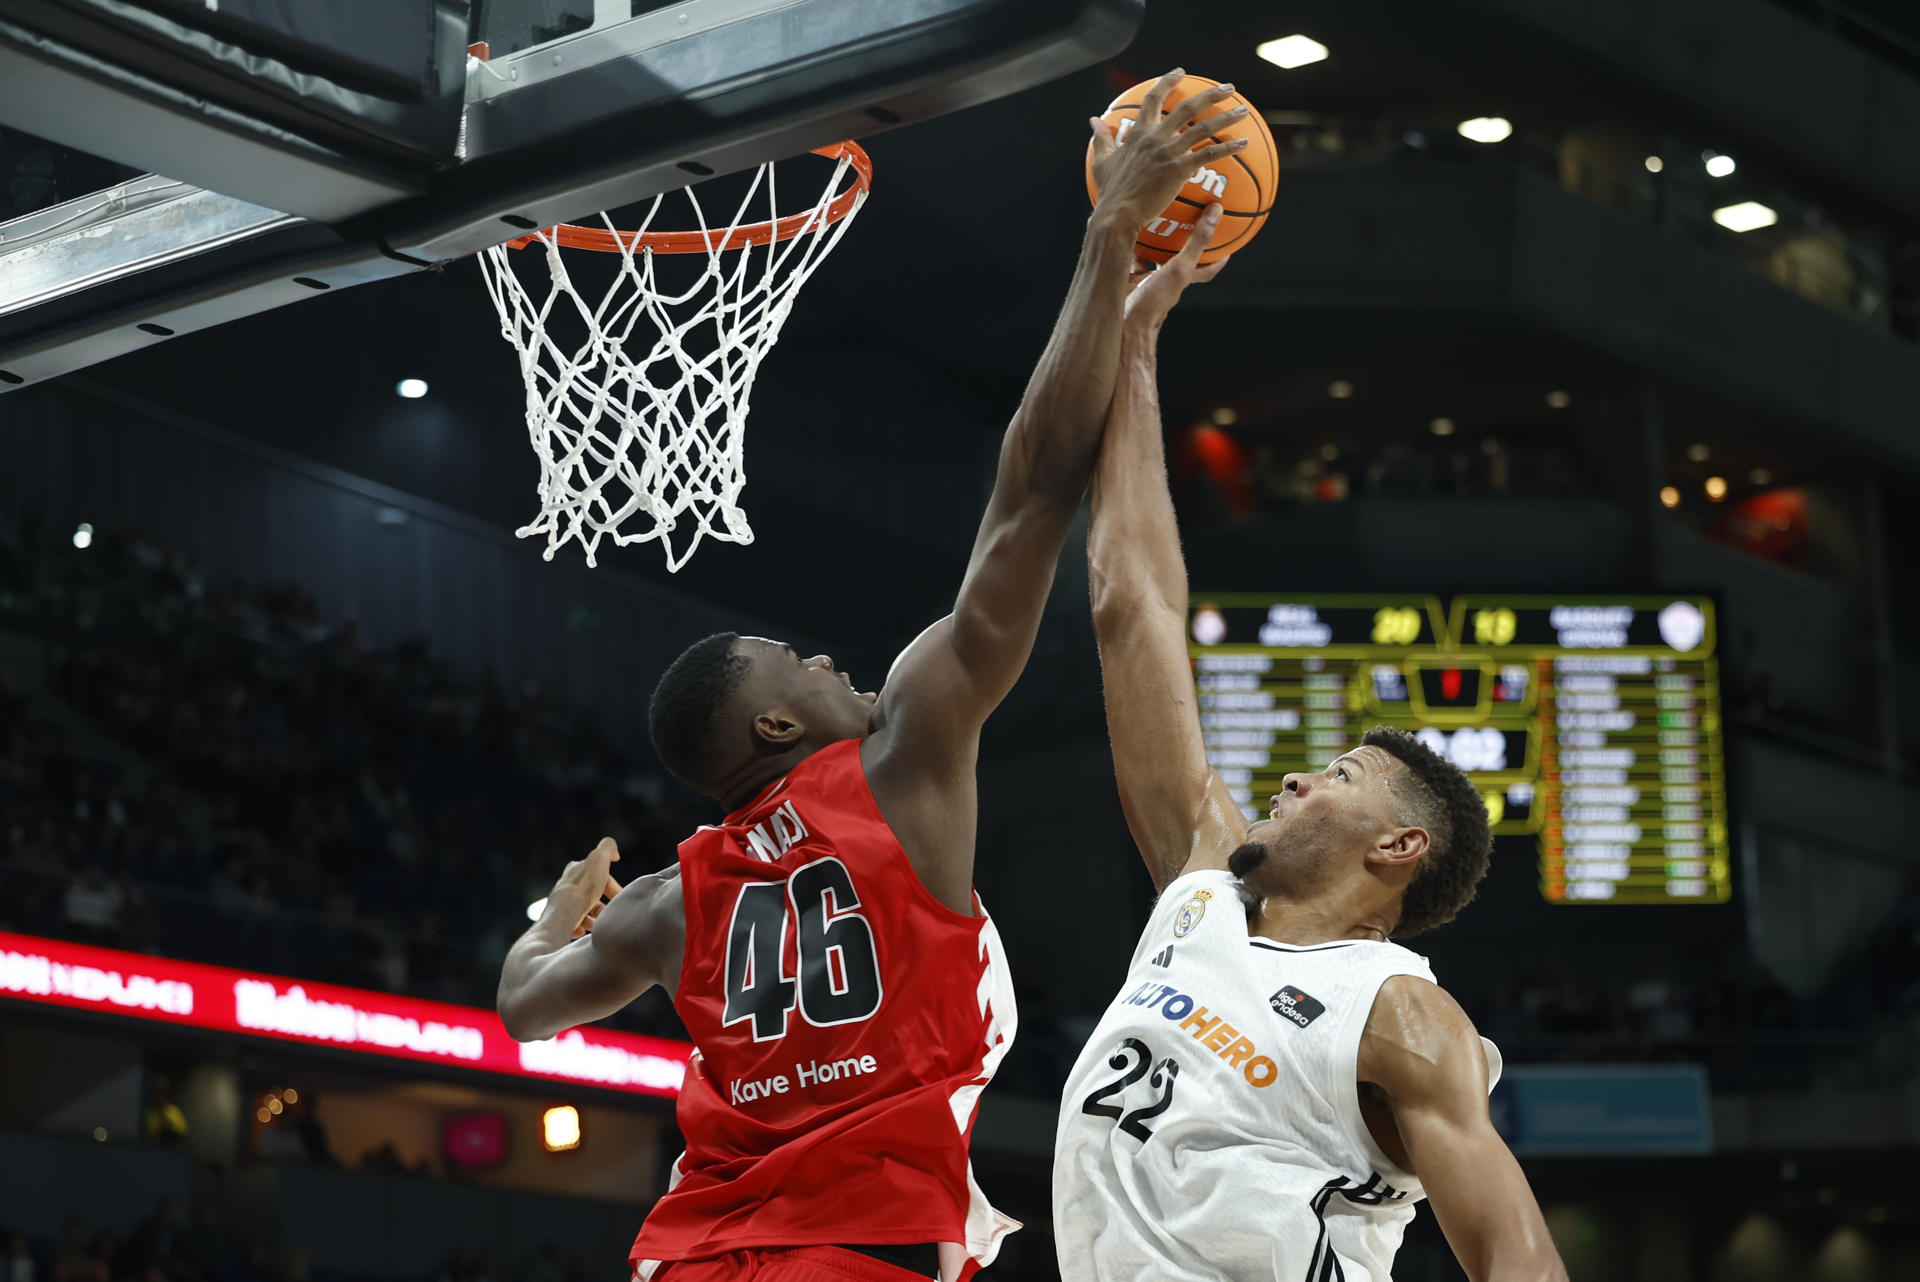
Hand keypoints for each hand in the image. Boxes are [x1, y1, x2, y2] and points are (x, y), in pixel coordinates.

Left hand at [542, 837, 622, 938]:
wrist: (564, 915)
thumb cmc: (583, 889)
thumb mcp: (599, 859)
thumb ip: (607, 848)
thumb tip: (614, 852)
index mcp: (575, 871)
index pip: (597, 874)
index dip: (611, 884)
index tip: (620, 895)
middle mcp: (566, 886)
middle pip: (589, 893)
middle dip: (602, 902)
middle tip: (611, 911)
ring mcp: (561, 904)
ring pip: (582, 909)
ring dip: (594, 916)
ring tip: (600, 923)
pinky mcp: (558, 921)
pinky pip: (572, 924)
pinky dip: (582, 927)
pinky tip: (586, 931)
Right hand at [1089, 69, 1248, 233]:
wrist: (1117, 213)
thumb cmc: (1110, 191)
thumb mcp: (1101, 160)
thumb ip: (1101, 138)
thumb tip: (1093, 120)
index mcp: (1139, 133)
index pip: (1153, 98)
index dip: (1167, 82)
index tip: (1180, 71)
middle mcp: (1156, 136)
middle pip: (1187, 107)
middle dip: (1211, 94)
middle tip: (1229, 88)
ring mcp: (1168, 151)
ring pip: (1203, 127)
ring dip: (1227, 117)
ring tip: (1244, 111)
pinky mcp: (1179, 169)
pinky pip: (1209, 154)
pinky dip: (1228, 147)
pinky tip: (1244, 144)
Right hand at [1124, 204, 1229, 328]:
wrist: (1122, 323)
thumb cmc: (1153, 302)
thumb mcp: (1180, 268)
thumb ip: (1196, 242)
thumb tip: (1215, 213)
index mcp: (1181, 279)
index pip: (1205, 270)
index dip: (1217, 260)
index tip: (1226, 248)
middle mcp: (1164, 281)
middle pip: (1176, 260)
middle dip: (1180, 245)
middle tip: (1184, 224)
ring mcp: (1144, 283)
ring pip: (1150, 259)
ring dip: (1151, 243)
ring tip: (1150, 222)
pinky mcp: (1124, 282)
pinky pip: (1127, 262)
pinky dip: (1125, 250)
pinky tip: (1121, 237)